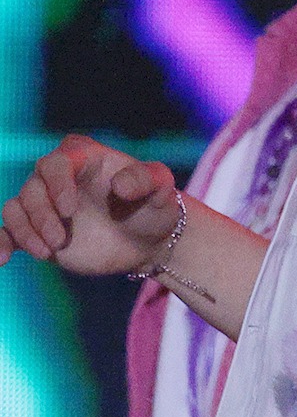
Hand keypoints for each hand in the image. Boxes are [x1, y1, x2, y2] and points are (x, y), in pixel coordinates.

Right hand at [0, 135, 179, 277]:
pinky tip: (2, 259)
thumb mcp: (161, 187)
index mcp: (84, 158)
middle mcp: (58, 178)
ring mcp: (45, 204)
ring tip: (48, 252)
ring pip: (15, 208)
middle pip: (32, 188)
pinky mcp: (37, 230)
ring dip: (25, 231)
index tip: (69, 210)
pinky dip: (0, 242)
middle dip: (41, 215)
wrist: (146, 240)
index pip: (56, 162)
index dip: (57, 184)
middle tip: (61, 240)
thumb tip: (119, 184)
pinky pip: (7, 231)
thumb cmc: (154, 206)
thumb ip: (147, 179)